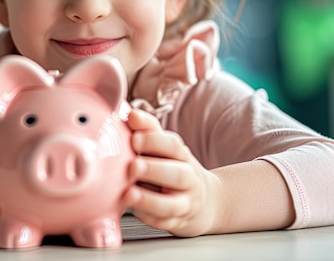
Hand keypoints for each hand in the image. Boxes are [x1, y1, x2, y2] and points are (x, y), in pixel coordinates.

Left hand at [122, 109, 221, 236]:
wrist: (207, 202)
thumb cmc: (175, 168)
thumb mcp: (166, 148)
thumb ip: (148, 130)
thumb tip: (127, 110)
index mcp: (181, 156)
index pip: (172, 145)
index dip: (154, 140)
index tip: (134, 137)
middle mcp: (187, 178)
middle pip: (176, 174)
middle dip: (154, 170)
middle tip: (133, 166)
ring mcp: (185, 203)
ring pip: (171, 204)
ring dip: (150, 200)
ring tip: (129, 194)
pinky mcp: (178, 223)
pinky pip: (165, 223)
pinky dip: (150, 218)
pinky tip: (135, 212)